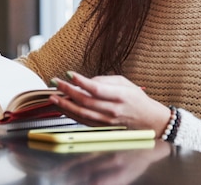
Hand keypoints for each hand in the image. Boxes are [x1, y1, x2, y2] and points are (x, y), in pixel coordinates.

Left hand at [48, 72, 171, 132]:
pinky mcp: (102, 127)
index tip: (68, 73)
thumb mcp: (124, 82)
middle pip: (85, 101)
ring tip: (53, 96)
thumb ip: (105, 80)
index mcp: (120, 96)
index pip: (97, 88)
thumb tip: (86, 81)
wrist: (147, 119)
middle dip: (67, 91)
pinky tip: (62, 107)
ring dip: (65, 104)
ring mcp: (107, 121)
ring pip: (81, 113)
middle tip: (55, 82)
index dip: (81, 81)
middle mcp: (113, 110)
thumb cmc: (135, 97)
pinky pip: (83, 121)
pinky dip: (70, 114)